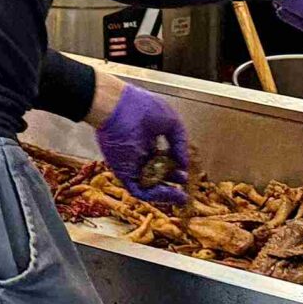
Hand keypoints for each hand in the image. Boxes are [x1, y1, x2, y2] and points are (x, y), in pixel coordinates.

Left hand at [96, 80, 190, 206]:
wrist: (116, 106)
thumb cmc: (141, 107)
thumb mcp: (171, 123)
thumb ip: (179, 143)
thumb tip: (184, 163)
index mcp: (146, 141)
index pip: (161, 160)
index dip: (175, 167)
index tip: (186, 171)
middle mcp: (138, 155)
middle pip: (156, 174)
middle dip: (172, 181)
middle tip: (184, 184)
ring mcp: (130, 165)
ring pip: (148, 186)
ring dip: (165, 193)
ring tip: (181, 197)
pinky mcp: (123, 173)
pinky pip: (139, 190)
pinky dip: (155, 196)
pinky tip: (171, 194)